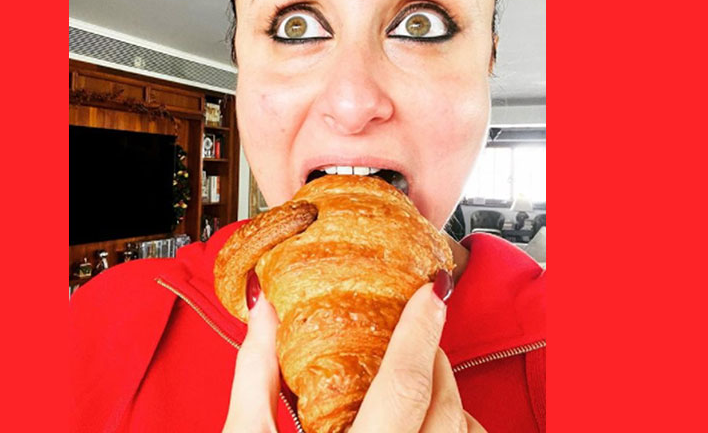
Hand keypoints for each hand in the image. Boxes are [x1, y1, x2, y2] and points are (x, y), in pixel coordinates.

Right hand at [222, 276, 484, 432]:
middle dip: (435, 359)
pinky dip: (455, 432)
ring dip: (453, 399)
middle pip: (444, 409)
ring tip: (423, 379)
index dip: (419, 331)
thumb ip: (255, 372)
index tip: (431, 292)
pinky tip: (427, 424)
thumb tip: (262, 309)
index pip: (403, 386)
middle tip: (414, 333)